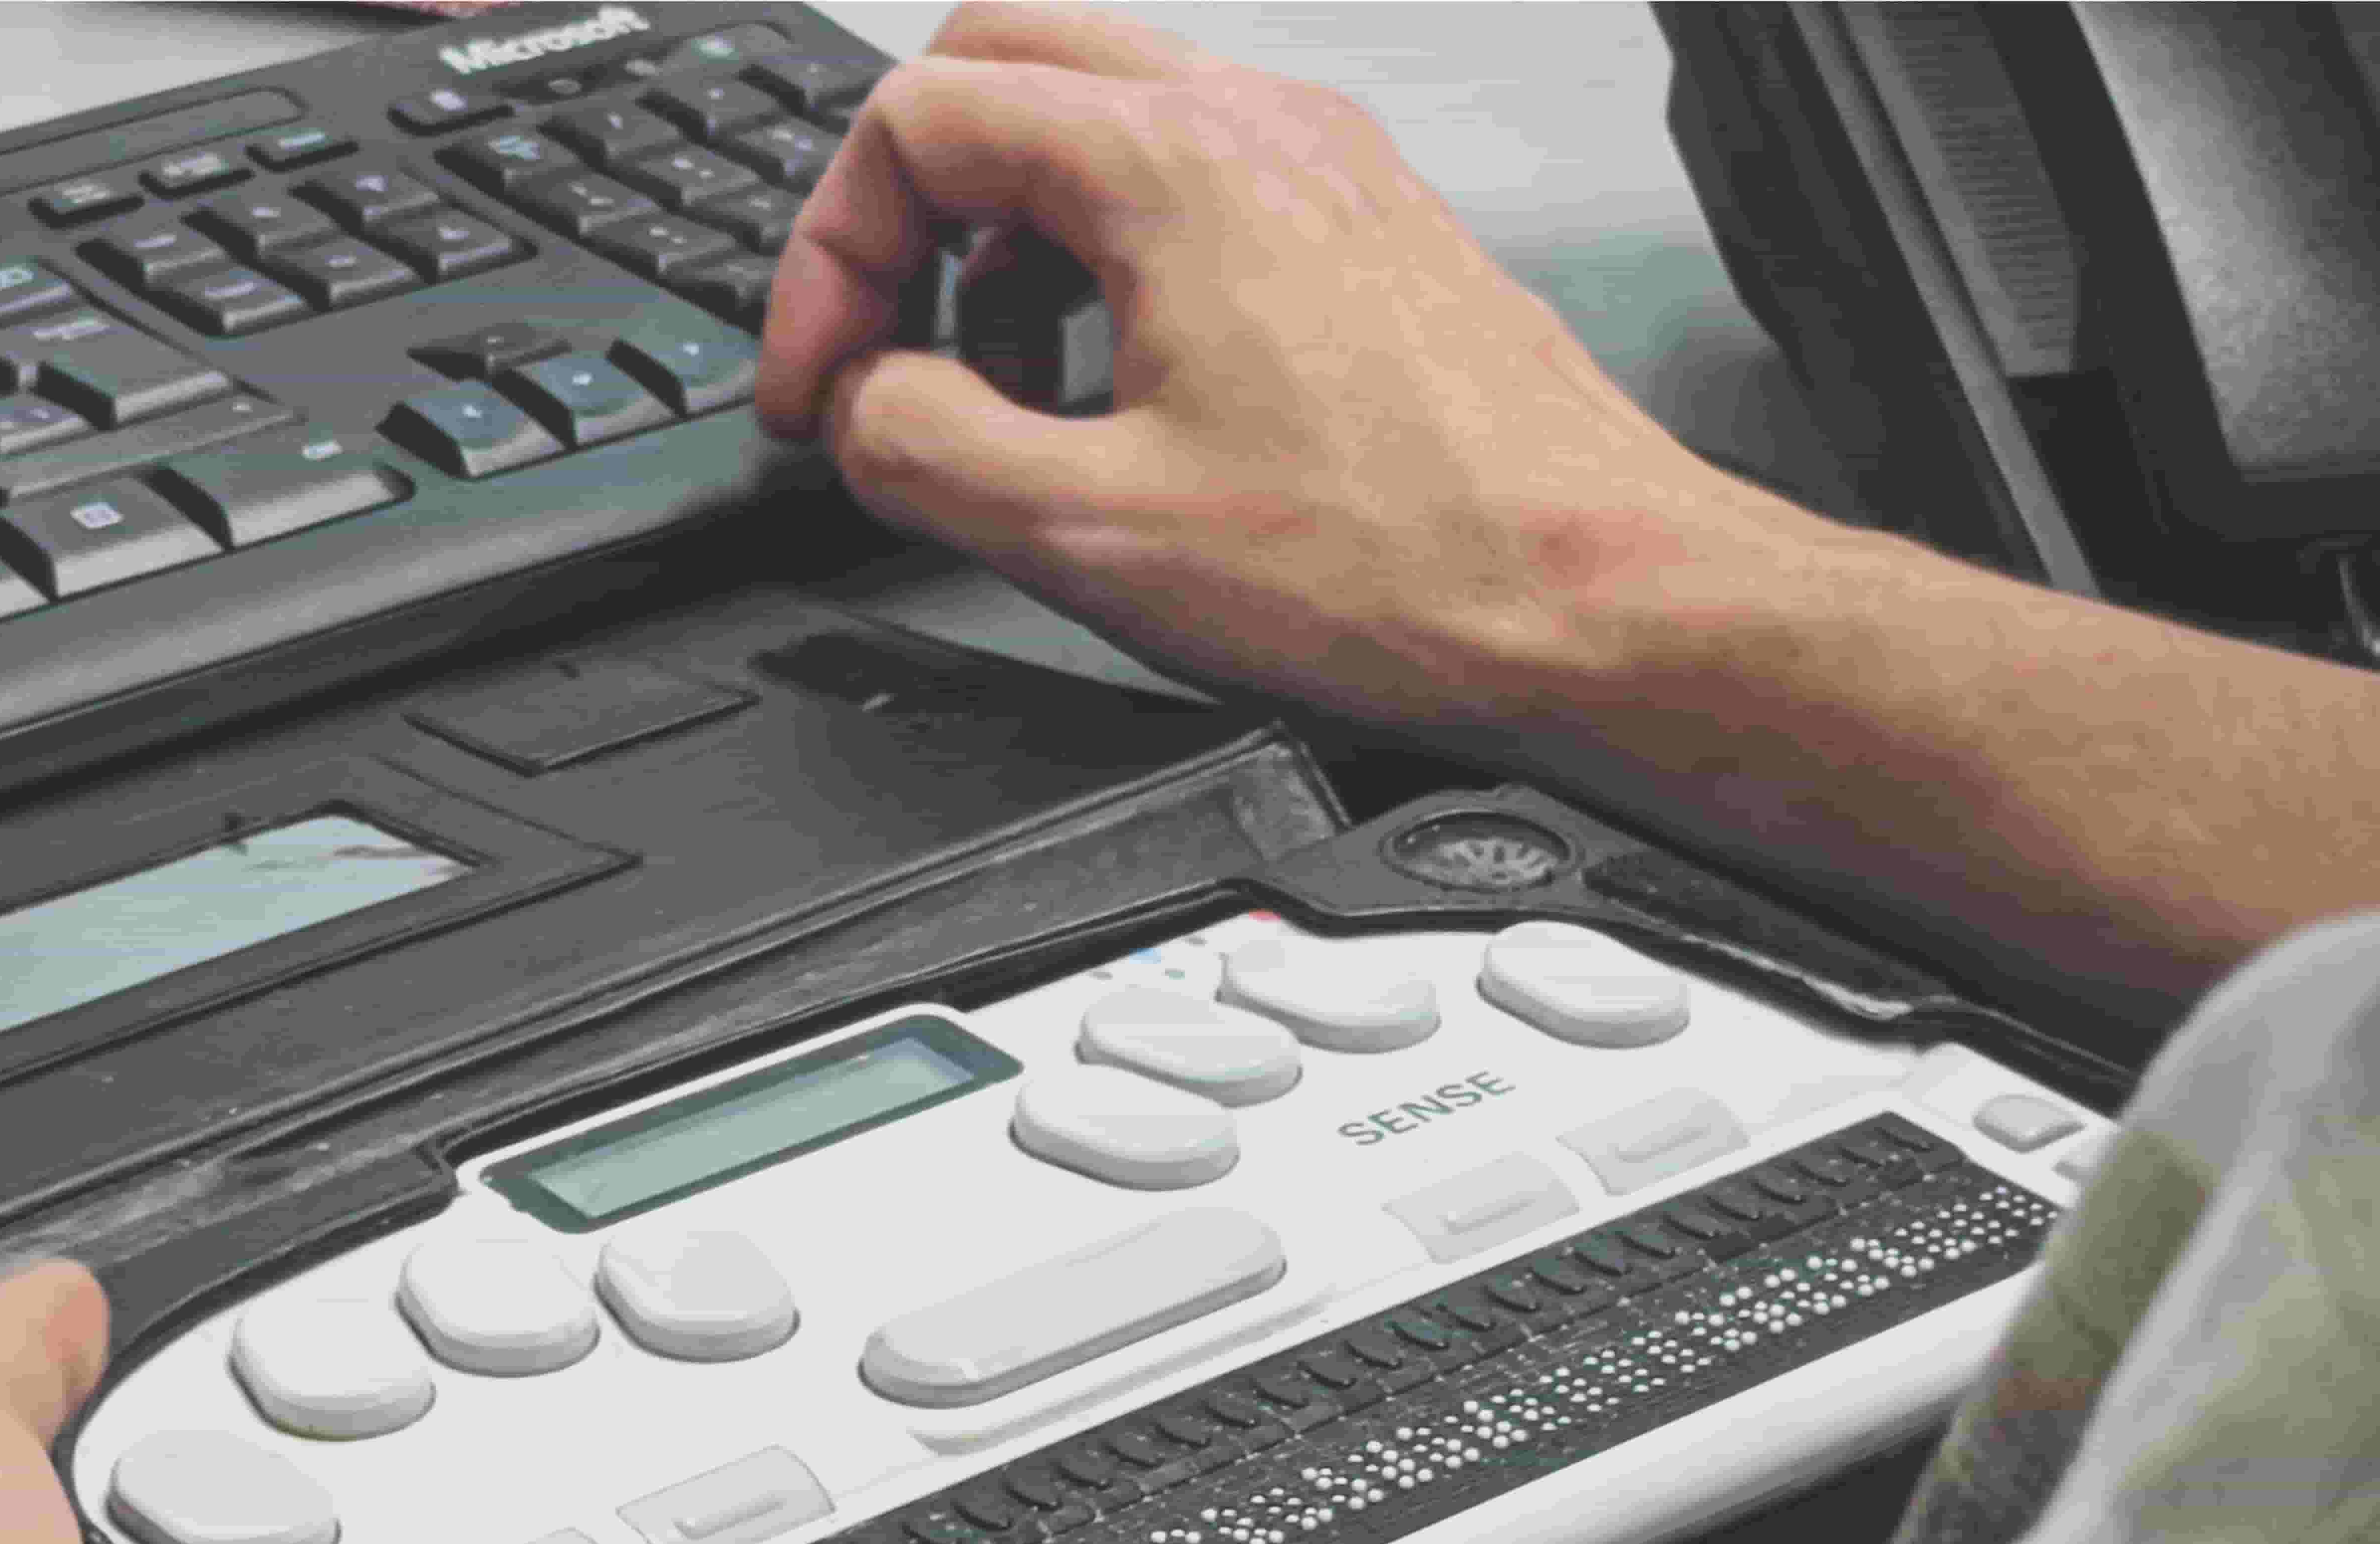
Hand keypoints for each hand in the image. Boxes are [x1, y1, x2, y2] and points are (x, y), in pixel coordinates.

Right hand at [759, 3, 1820, 740]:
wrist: (1598, 600)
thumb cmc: (1404, 567)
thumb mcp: (1091, 534)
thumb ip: (922, 446)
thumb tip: (863, 402)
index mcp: (1175, 168)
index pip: (918, 122)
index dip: (829, 260)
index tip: (824, 386)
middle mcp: (1257, 128)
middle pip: (999, 63)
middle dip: (906, 205)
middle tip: (884, 341)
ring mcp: (1321, 167)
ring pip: (1097, 114)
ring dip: (1006, 232)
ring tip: (1006, 385)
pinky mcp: (1360, 230)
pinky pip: (1188, 185)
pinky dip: (1106, 257)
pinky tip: (1116, 388)